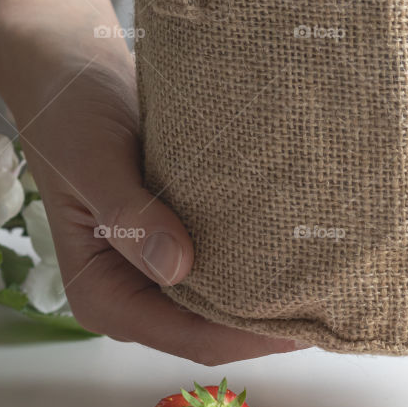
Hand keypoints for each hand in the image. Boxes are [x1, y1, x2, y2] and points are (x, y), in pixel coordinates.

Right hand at [13, 45, 305, 364]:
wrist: (69, 69)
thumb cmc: (70, 113)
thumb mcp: (94, 161)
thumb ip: (132, 214)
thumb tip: (179, 265)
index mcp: (103, 295)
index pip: (188, 336)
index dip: (248, 336)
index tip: (307, 321)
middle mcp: (133, 291)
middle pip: (213, 325)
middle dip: (269, 318)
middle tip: (338, 296)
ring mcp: (158, 264)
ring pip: (225, 295)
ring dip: (269, 287)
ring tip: (331, 272)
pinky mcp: (178, 233)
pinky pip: (226, 257)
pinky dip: (258, 252)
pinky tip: (301, 240)